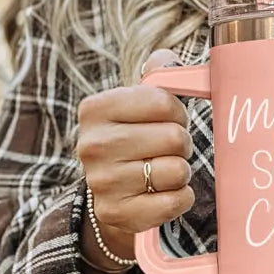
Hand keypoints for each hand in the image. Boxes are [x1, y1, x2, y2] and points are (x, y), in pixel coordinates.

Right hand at [77, 49, 194, 260]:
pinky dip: (181, 198)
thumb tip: (168, 59)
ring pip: (177, 171)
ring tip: (161, 173)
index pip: (164, 102)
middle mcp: (93, 145)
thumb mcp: (137, 105)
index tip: (169, 121)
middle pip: (176, 138)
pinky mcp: (118, 214)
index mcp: (95, 109)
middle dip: (181, 145)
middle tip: (166, 151)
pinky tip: (163, 194)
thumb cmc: (133, 141)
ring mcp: (102, 183)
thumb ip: (156, 76)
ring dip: (180, 173)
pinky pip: (176, 201)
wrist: (111, 196)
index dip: (178, 113)